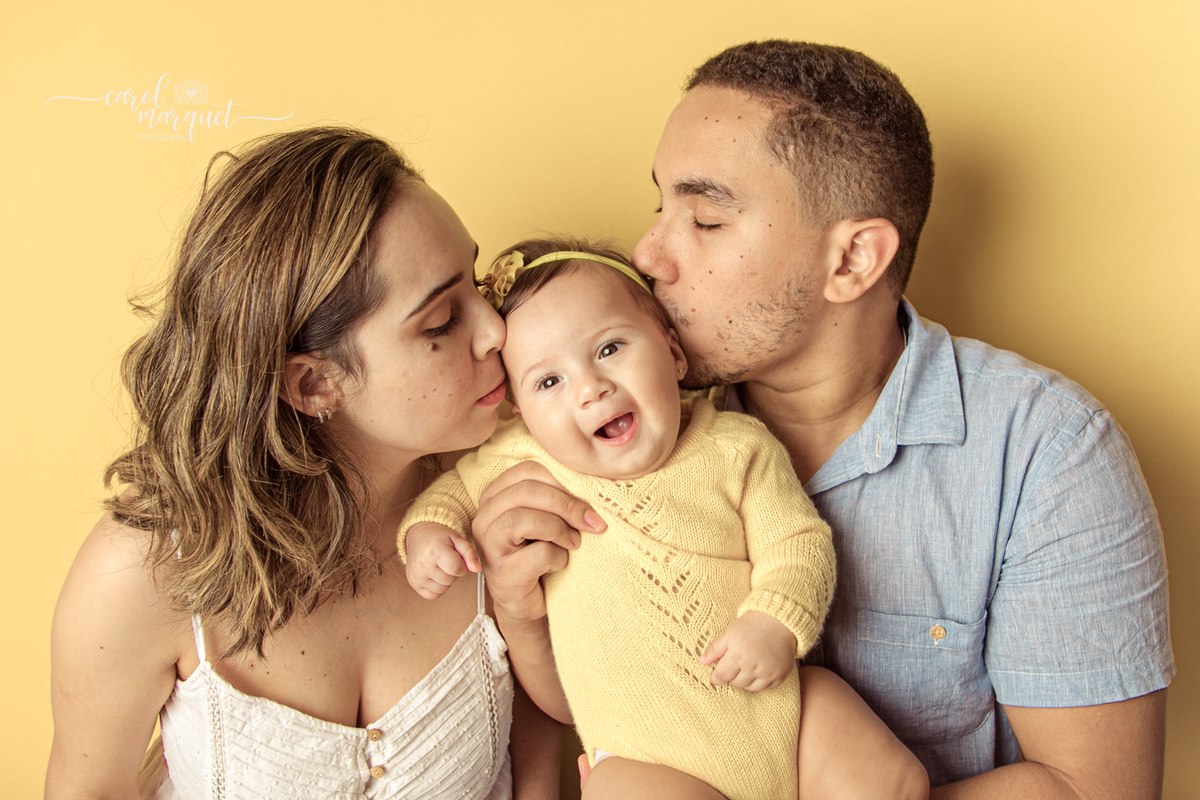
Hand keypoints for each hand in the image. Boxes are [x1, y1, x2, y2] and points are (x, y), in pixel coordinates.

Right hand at [405, 522, 480, 599]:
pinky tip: (435, 575)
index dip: (461, 566)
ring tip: (441, 566)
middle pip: (450, 580)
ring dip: (446, 580)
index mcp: (434, 551)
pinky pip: (432, 595)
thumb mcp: (457, 539)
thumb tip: (477, 569)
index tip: (457, 558)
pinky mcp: (413, 583)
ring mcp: (416, 576)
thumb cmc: (439, 537)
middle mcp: (423, 565)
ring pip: (442, 589)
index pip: (457, 569)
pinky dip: (437, 588)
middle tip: (447, 560)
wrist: (418, 536)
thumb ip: (470, 553)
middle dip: (454, 572)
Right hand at [472, 461, 604, 622]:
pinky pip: (538, 553)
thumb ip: (557, 500)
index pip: (527, 470)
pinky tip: (559, 564)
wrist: (526, 604)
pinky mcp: (502, 574)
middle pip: (526, 491)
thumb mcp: (546, 521)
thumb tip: (591, 488)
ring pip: (524, 519)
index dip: (561, 480)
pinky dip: (558, 558)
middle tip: (591, 522)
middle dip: (566, 504)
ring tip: (574, 543)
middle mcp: (484, 518)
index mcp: (494, 497)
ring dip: (559, 529)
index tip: (587, 499)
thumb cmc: (539, 556)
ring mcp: (488, 547)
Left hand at [701, 611, 796, 691]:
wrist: (779, 621)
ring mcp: (768, 673)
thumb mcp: (729, 632)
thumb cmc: (752, 625)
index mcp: (738, 656)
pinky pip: (766, 687)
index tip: (715, 676)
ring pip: (750, 688)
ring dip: (745, 680)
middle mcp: (753, 667)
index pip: (722, 676)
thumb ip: (715, 648)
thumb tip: (702, 662)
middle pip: (736, 683)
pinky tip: (760, 668)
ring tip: (746, 666)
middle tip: (734, 664)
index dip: (716, 677)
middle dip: (731, 676)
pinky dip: (760, 681)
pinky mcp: (780, 675)